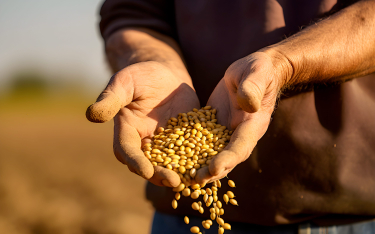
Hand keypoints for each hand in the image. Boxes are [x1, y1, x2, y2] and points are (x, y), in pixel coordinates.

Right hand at [86, 61, 199, 186]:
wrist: (166, 74)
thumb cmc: (141, 75)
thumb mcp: (125, 83)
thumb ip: (111, 98)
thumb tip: (91, 115)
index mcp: (127, 132)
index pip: (127, 150)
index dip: (135, 161)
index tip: (145, 170)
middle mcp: (144, 143)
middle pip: (149, 164)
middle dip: (160, 174)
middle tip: (174, 181)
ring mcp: (165, 144)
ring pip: (170, 164)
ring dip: (180, 173)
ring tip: (192, 181)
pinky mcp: (184, 141)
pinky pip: (189, 154)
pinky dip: (197, 162)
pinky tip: (209, 167)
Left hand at [195, 51, 289, 183]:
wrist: (253, 72)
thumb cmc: (258, 70)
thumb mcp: (256, 73)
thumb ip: (253, 87)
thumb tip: (248, 104)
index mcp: (252, 125)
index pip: (241, 146)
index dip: (228, 159)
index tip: (214, 168)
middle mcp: (239, 134)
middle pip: (226, 158)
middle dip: (210, 171)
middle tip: (193, 181)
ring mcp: (226, 132)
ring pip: (212, 154)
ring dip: (199, 167)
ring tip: (182, 178)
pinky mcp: (213, 127)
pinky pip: (202, 142)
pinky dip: (191, 152)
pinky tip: (173, 158)